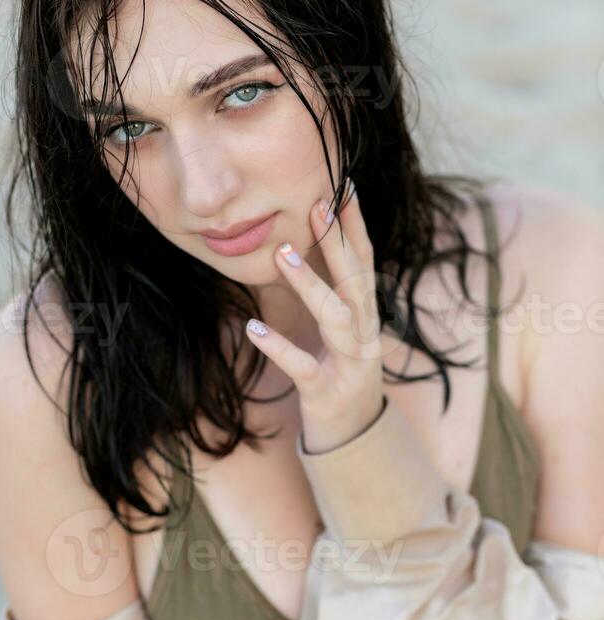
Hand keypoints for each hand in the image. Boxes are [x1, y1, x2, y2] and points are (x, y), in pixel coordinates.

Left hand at [245, 182, 385, 453]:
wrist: (352, 434)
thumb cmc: (340, 369)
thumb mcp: (343, 327)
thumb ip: (335, 290)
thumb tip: (316, 242)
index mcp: (367, 313)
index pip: (365, 261)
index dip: (356, 225)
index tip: (344, 185)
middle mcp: (365, 333)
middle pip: (357, 280)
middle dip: (339, 241)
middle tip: (318, 204)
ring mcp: (350, 363)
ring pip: (336, 317)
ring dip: (311, 284)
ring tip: (283, 254)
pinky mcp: (326, 391)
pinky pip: (302, 366)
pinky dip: (278, 346)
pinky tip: (253, 328)